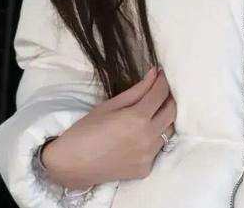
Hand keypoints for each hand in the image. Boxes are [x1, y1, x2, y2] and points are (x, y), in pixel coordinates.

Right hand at [40, 66, 176, 189]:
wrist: (72, 164)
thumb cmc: (87, 129)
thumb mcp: (111, 104)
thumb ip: (137, 90)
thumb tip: (155, 74)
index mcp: (138, 118)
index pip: (161, 93)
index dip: (162, 81)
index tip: (161, 74)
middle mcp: (147, 137)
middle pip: (171, 112)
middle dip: (168, 98)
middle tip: (159, 91)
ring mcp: (148, 155)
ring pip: (168, 131)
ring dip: (164, 118)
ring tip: (152, 112)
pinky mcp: (145, 169)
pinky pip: (157, 149)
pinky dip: (154, 138)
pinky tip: (142, 134)